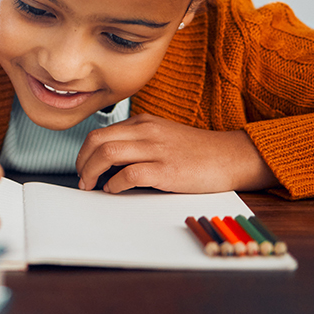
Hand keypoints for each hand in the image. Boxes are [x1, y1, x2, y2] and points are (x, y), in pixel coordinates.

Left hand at [75, 114, 276, 193]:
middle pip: (98, 140)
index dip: (85, 153)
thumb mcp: (164, 136)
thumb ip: (139, 143)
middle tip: (82, 179)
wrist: (231, 156)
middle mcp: (147, 132)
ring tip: (91, 186)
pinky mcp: (167, 170)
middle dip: (82, 162)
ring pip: (108, 153)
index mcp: (144, 123)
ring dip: (92, 172)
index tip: (83, 168)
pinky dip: (115, 184)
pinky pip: (129, 175)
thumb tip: (109, 163)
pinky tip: (115, 190)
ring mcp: (157, 149)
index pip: (100, 133)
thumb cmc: (198, 152)